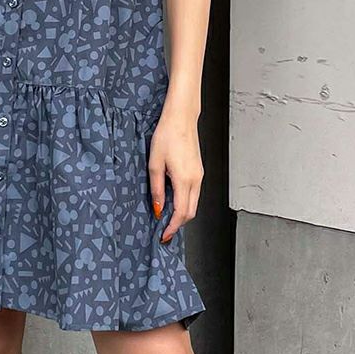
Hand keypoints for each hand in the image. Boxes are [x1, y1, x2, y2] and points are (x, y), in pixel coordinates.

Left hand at [148, 110, 202, 242]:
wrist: (181, 118)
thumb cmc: (167, 135)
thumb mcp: (154, 164)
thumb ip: (157, 189)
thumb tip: (159, 208)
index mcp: (184, 179)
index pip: (181, 213)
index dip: (172, 227)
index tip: (164, 235)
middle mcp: (196, 180)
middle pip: (191, 212)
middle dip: (178, 224)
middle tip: (164, 231)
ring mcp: (199, 175)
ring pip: (194, 204)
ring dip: (182, 214)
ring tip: (167, 218)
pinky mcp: (199, 171)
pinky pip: (194, 193)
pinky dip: (185, 203)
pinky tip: (173, 202)